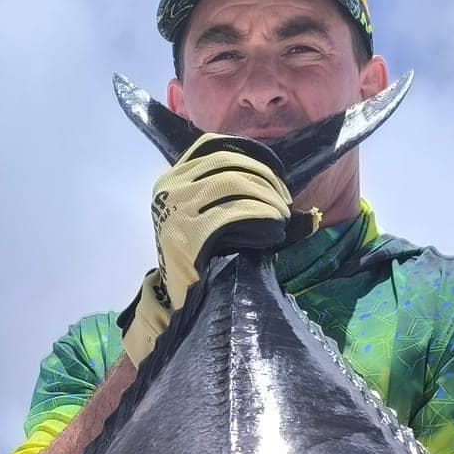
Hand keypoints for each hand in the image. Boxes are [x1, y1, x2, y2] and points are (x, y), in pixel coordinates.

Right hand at [119, 135, 294, 366]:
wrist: (183, 304)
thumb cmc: (203, 262)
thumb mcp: (207, 218)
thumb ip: (231, 194)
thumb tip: (281, 183)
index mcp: (171, 181)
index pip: (214, 148)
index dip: (250, 155)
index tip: (274, 173)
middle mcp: (168, 190)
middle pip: (228, 165)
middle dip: (266, 179)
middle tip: (285, 202)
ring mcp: (175, 211)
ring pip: (234, 183)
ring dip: (268, 198)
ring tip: (282, 216)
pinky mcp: (188, 233)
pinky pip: (235, 211)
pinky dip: (262, 215)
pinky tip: (275, 229)